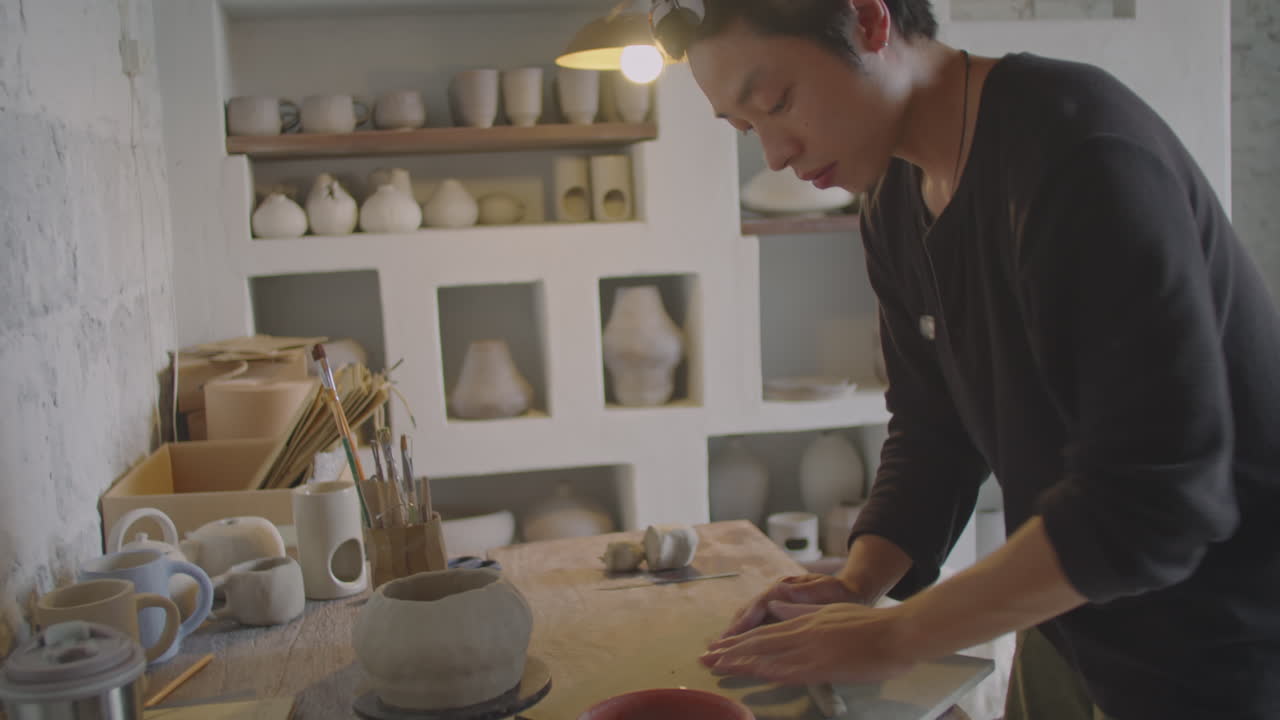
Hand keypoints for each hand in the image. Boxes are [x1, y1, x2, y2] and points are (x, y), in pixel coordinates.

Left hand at [700, 601, 915, 685]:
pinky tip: (753, 675)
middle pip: (758, 643)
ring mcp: (812, 648)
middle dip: (729, 652)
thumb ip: (803, 612)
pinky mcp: (824, 664)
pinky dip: (769, 671)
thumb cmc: (870, 625)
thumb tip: (778, 609)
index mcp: (805, 622)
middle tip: (704, 660)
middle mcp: (803, 633)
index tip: (717, 648)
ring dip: (740, 662)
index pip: (764, 632)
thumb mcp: (830, 611)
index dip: (738, 641)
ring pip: (768, 655)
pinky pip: (790, 669)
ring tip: (716, 668)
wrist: (897, 632)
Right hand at [719, 573, 867, 638]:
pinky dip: (745, 632)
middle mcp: (775, 592)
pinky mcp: (778, 609)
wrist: (849, 590)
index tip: (731, 635)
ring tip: (718, 648)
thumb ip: (806, 591)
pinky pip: (758, 621)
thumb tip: (783, 590)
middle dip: (731, 629)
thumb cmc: (839, 592)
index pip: (758, 605)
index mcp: (785, 587)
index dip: (744, 621)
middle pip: (748, 611)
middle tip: (714, 647)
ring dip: (734, 632)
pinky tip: (736, 644)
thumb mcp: (828, 589)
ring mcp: (775, 600)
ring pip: (749, 616)